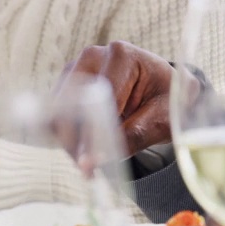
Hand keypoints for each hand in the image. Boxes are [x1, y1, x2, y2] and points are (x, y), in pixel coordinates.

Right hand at [58, 40, 192, 155]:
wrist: (164, 90)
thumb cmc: (167, 99)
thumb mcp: (161, 118)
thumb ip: (133, 136)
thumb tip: (99, 159)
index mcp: (122, 56)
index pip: (98, 97)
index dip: (91, 131)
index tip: (88, 161)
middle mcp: (94, 56)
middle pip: (70, 100)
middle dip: (74, 138)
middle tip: (86, 169)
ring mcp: (78, 68)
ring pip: (59, 109)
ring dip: (69, 140)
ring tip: (88, 166)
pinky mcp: (69, 84)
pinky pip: (57, 113)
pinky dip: (66, 136)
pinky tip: (84, 153)